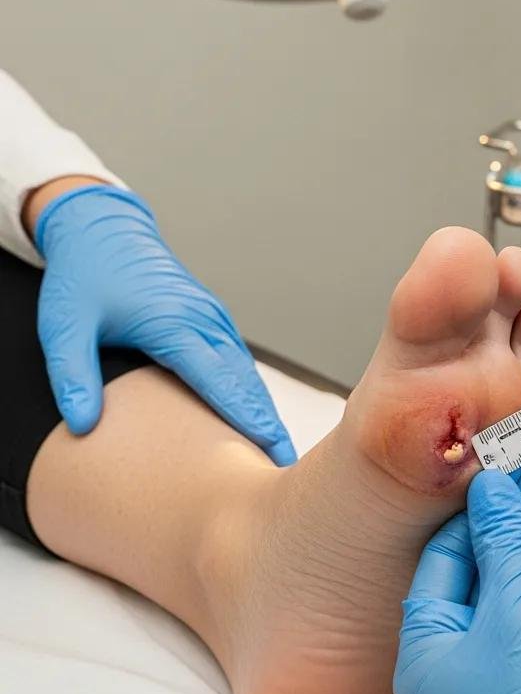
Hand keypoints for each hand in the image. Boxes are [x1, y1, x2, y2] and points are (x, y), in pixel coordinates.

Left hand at [34, 185, 295, 465]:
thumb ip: (72, 375)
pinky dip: (253, 392)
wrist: (102, 228)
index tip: (269, 447)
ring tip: (277, 450)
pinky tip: (256, 417)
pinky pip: (240, 362)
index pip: (219, 381)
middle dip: (268, 425)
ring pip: (248, 374)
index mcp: (174, 323)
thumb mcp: (62, 324)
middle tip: (284, 465)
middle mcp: (204, 321)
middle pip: (246, 383)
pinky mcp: (213, 320)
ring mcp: (213, 319)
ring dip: (264, 411)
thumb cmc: (83, 273)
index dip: (247, 418)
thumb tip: (82, 425)